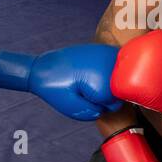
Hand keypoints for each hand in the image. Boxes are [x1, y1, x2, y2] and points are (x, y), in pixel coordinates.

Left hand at [0, 44, 124, 120]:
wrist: (42, 67)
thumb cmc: (54, 87)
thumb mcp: (70, 107)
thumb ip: (92, 112)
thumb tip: (107, 108)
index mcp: (103, 80)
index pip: (115, 104)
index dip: (98, 105)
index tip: (82, 96)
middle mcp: (110, 64)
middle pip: (119, 91)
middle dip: (103, 94)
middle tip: (82, 88)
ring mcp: (109, 53)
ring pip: (119, 80)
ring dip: (106, 83)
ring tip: (85, 79)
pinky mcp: (106, 49)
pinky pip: (115, 69)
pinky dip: (106, 72)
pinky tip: (90, 72)